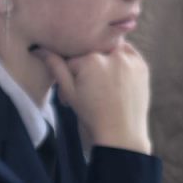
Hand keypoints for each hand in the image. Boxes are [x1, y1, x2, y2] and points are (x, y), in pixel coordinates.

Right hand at [33, 42, 151, 153]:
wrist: (121, 133)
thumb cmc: (92, 115)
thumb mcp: (69, 92)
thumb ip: (56, 68)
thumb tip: (39, 49)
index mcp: (90, 60)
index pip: (73, 59)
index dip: (69, 74)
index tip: (70, 90)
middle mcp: (112, 55)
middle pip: (92, 52)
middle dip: (87, 66)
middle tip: (87, 88)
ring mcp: (130, 59)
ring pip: (110, 49)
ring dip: (105, 59)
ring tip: (103, 82)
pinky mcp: (143, 66)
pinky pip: (129, 53)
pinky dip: (121, 60)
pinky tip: (116, 78)